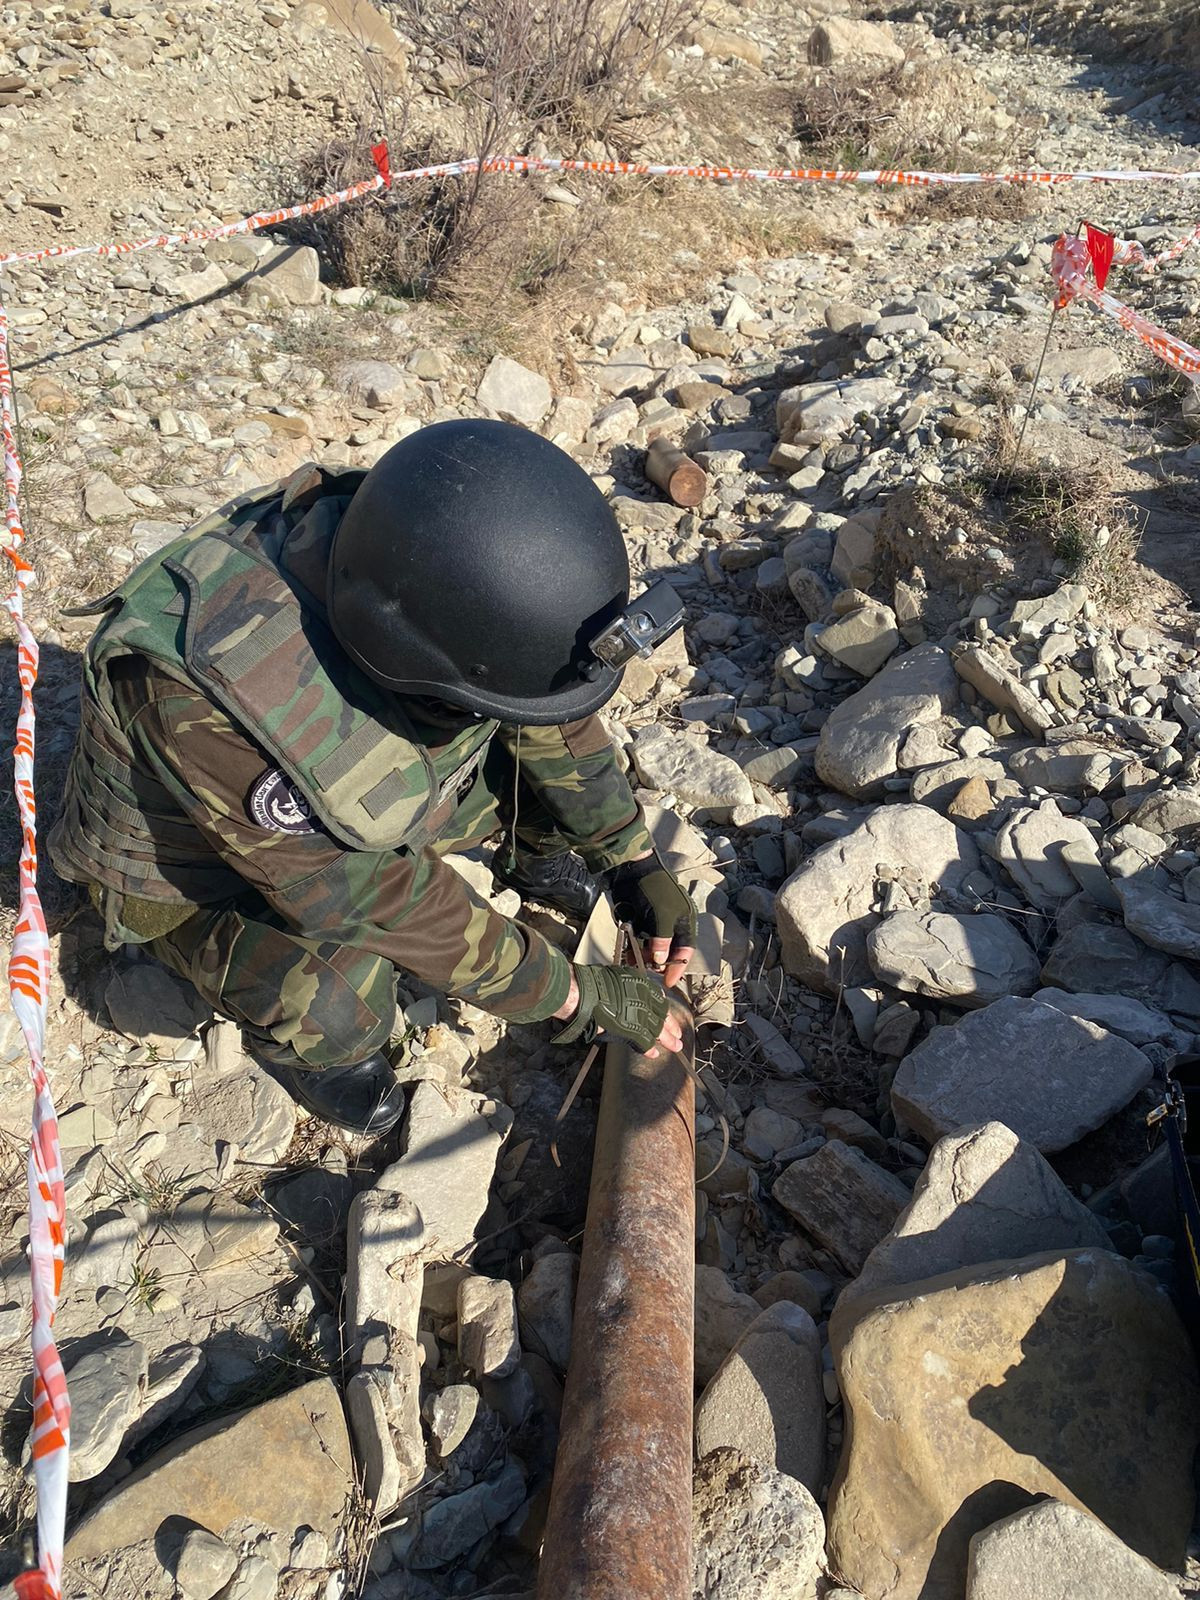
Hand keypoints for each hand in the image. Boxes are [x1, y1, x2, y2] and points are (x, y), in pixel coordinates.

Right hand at [552, 965, 681, 1058]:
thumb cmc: (592, 983)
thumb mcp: (617, 977)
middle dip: (672, 1027)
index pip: (660, 1001)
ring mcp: (641, 1016)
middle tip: (678, 1035)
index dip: (665, 1011)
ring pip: (659, 1031)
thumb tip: (628, 994)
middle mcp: (645, 1000)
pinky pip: (645, 1043)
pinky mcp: (633, 1031)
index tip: (669, 1017)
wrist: (583, 993)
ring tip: (675, 1047)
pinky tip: (653, 1054)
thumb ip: (628, 986)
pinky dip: (649, 1050)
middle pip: (663, 1017)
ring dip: (668, 1041)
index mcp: (642, 985)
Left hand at [608, 851, 696, 988]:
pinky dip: (634, 949)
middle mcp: (672, 925)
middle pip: (669, 952)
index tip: (668, 983)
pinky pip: (639, 941)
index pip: (686, 951)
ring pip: (652, 948)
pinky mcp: (640, 922)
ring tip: (635, 964)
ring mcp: (655, 924)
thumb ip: (662, 940)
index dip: (678, 967)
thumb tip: (660, 961)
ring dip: (644, 957)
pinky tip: (628, 955)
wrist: (631, 871)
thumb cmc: (653, 890)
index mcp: (685, 922)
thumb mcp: (661, 916)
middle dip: (660, 963)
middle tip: (649, 973)